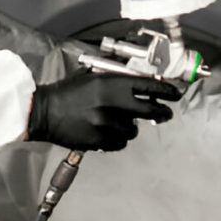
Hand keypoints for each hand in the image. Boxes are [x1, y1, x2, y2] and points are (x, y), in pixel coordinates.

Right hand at [26, 71, 180, 150]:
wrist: (44, 111)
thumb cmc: (69, 91)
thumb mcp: (92, 77)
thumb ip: (116, 80)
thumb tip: (142, 83)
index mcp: (110, 84)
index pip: (148, 86)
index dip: (166, 91)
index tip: (176, 94)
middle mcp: (111, 104)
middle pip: (149, 110)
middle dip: (162, 112)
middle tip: (166, 113)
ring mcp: (105, 125)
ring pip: (134, 130)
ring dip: (132, 126)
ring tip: (120, 122)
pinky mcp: (98, 141)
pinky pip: (120, 143)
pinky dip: (119, 138)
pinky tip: (109, 132)